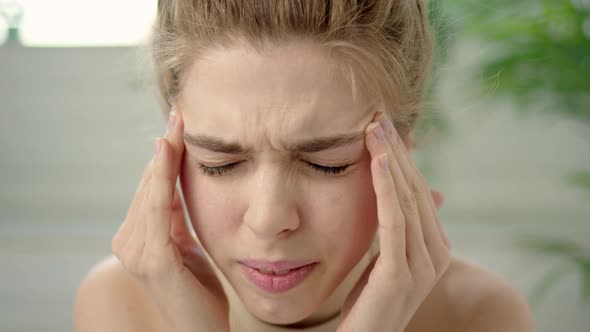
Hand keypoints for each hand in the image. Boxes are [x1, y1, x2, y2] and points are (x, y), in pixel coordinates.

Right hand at [111, 107, 228, 331]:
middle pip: (149, 184)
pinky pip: (157, 209)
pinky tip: (168, 153)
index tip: (179, 122)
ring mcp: (136, 251)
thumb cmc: (198, 290)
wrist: (203, 330)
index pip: (152, 187)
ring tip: (177, 124)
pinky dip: (161, 179)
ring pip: (150, 191)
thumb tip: (173, 179)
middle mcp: (129, 241)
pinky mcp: (152, 259)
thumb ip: (175, 216)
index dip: (165, 154)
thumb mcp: (186, 244)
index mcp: (139, 237)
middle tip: (180, 112)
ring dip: (164, 156)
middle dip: (166, 148)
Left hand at [336, 114, 451, 331]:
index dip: (403, 157)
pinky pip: (394, 223)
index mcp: (435, 247)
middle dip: (397, 151)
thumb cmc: (370, 302)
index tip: (384, 126)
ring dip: (390, 161)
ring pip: (407, 201)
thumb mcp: (388, 259)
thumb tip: (427, 194)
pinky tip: (379, 162)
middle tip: (378, 115)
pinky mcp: (400, 276)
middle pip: (416, 190)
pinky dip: (387, 190)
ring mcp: (421, 267)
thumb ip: (403, 228)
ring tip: (375, 128)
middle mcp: (436, 255)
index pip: (419, 192)